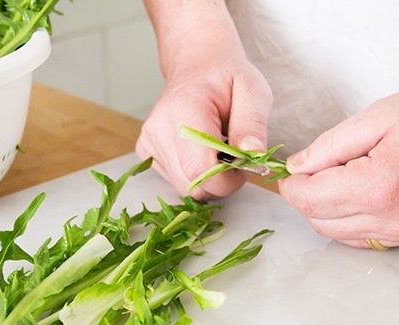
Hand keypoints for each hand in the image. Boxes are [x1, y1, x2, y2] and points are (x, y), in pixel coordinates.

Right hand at [137, 1, 271, 198]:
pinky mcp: (145, 150)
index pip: (201, 170)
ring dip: (207, 178)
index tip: (244, 166)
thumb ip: (253, 125)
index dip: (228, 180)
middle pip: (191, 184)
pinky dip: (192, 173)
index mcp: (185, 111)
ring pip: (183, 186)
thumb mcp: (252, 91)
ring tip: (219, 151)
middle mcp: (159, 128)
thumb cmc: (225, 77)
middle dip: (220, 181)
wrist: (196, 65)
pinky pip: (173, 178)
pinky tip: (200, 151)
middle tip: (236, 159)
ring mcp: (149, 140)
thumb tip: (252, 155)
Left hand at [278, 82, 398, 248]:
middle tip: (318, 170)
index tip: (291, 173)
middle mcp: (394, 220)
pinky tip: (365, 194)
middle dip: (309, 196)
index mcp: (379, 187)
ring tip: (347, 177)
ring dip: (330, 210)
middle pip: (320, 221)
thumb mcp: (378, 117)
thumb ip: (328, 146)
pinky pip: (368, 238)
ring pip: (341, 234)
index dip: (291, 185)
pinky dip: (355, 220)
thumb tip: (297, 167)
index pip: (309, 200)